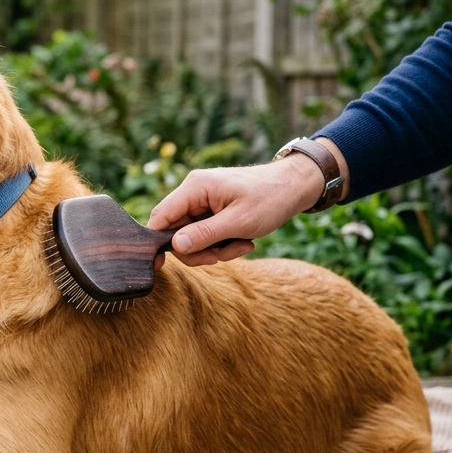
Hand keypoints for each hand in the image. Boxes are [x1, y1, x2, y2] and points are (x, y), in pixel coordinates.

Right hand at [147, 138, 348, 265]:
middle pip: (175, 231)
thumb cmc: (270, 199)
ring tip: (241, 245)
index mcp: (195, 188)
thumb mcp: (239, 222)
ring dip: (215, 249)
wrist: (294, 187)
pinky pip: (206, 234)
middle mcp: (193, 192)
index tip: (161, 265)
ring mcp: (202, 201)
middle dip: (199, 249)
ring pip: (192, 237)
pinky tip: (242, 240)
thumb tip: (174, 246)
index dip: (156, 242)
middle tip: (223, 256)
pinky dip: (222, 243)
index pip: (160, 217)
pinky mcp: (211, 210)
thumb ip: (204, 234)